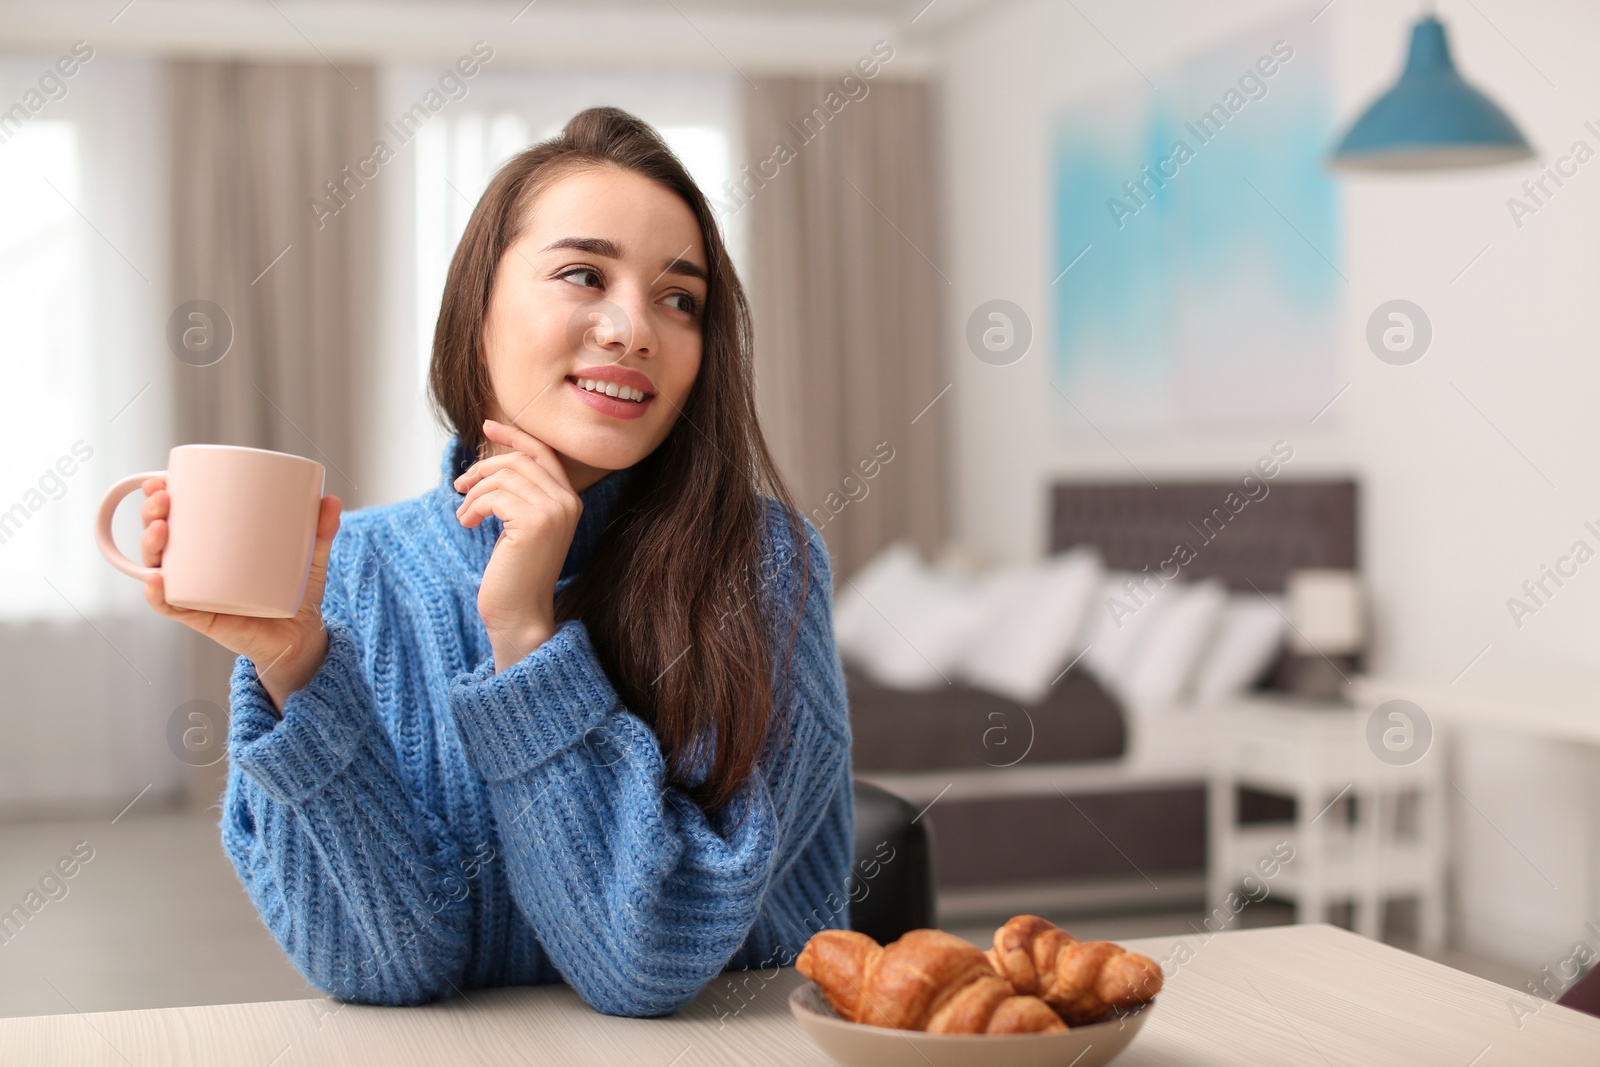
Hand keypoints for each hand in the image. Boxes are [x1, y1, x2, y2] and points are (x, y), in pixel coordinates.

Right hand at [140, 475, 341, 715]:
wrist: (301, 636)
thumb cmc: (296, 590)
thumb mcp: (310, 556)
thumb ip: (320, 531)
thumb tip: (332, 501)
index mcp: (211, 545)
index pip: (177, 516)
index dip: (160, 498)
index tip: (161, 479)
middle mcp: (195, 567)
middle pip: (160, 538)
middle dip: (151, 514)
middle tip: (163, 501)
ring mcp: (196, 591)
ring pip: (158, 567)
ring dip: (150, 546)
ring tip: (159, 530)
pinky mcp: (202, 616)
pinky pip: (172, 606)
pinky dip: (158, 595)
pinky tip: (157, 580)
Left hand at [453, 419, 582, 671]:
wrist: (519, 614)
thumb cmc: (515, 573)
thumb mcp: (521, 526)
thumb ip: (519, 494)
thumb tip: (492, 463)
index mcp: (569, 501)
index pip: (543, 453)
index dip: (514, 436)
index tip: (487, 426)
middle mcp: (567, 502)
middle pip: (519, 460)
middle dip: (483, 468)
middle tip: (460, 487)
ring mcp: (554, 512)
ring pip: (504, 476)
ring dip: (475, 493)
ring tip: (465, 514)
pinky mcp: (534, 523)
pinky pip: (495, 495)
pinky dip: (474, 506)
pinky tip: (468, 523)